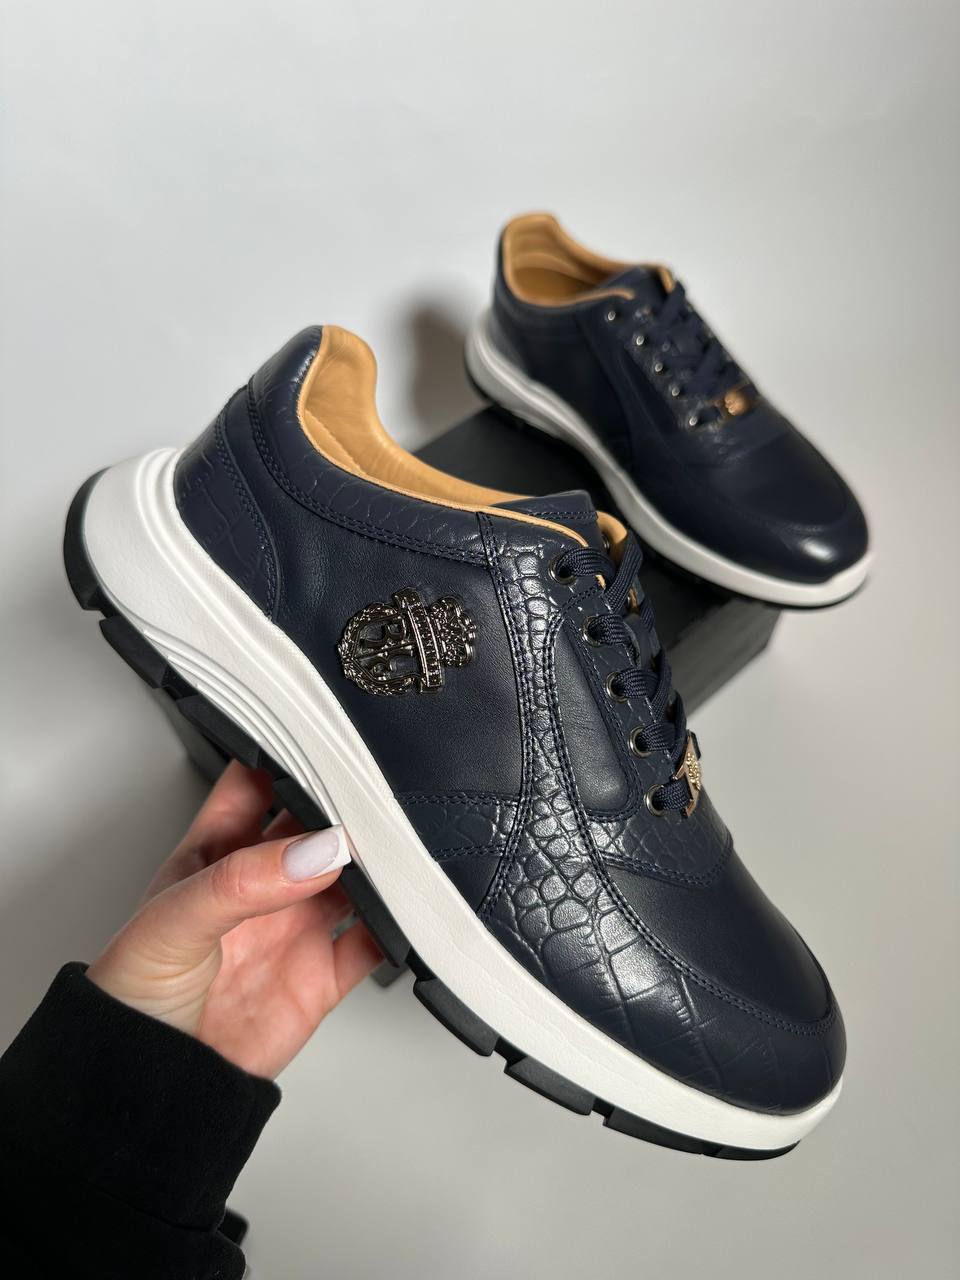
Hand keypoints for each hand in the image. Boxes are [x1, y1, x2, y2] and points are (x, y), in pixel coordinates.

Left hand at [87, 761, 380, 1077]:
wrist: (151, 1088)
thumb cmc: (133, 996)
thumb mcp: (174, 921)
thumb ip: (241, 882)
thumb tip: (311, 851)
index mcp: (216, 853)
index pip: (256, 783)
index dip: (287, 754)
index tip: (324, 739)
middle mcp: (261, 883)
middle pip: (315, 824)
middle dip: (346, 801)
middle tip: (377, 789)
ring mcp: (294, 926)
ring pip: (352, 875)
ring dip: (377, 859)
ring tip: (399, 844)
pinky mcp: (323, 974)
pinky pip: (374, 940)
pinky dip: (398, 924)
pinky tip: (405, 908)